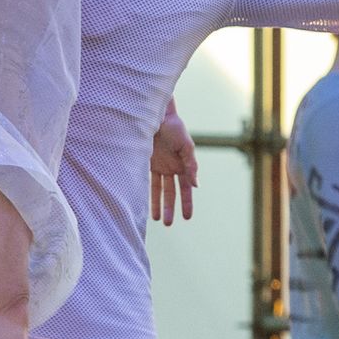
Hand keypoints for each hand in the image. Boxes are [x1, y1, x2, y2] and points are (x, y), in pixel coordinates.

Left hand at [151, 108, 198, 224]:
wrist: (155, 115)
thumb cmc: (174, 127)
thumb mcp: (186, 146)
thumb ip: (191, 165)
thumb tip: (196, 185)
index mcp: (184, 165)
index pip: (186, 189)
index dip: (187, 203)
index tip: (187, 218)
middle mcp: (171, 167)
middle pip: (171, 192)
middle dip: (170, 208)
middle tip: (168, 224)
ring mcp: (159, 166)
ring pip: (158, 189)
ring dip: (157, 203)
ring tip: (155, 219)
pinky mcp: (146, 162)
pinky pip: (146, 181)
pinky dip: (145, 192)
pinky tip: (142, 203)